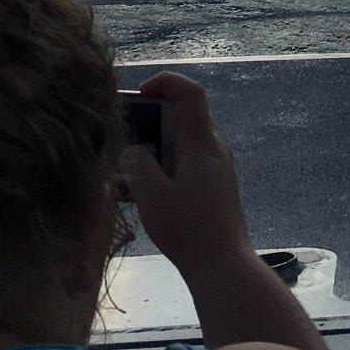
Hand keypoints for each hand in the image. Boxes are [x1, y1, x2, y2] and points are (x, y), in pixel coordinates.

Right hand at [118, 71, 255, 275]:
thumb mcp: (153, 196)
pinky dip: (167, 163)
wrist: (224, 266)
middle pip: (186, 115)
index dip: (166, 82)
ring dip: (157, 144)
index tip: (140, 95)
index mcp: (202, 143)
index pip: (191, 92)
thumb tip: (133, 150)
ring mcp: (217, 168)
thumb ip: (137, 165)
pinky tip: (147, 190)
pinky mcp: (215, 187)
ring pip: (185, 140)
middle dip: (153, 117)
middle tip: (126, 135)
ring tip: (130, 165)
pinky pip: (188, 161)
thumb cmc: (189, 229)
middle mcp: (214, 149)